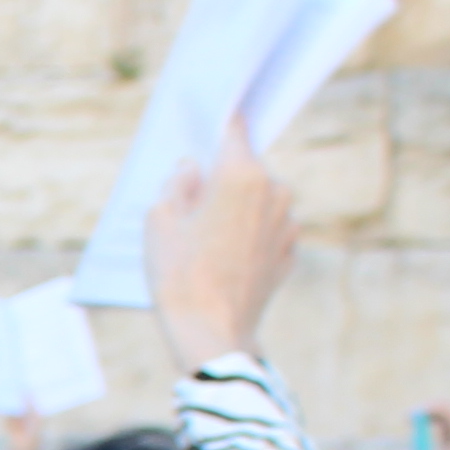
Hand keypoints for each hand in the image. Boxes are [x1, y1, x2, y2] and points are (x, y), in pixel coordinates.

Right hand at [145, 126, 297, 367]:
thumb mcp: (158, 220)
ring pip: (257, 200)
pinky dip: (248, 237)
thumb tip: (193, 170)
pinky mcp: (290, 252)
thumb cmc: (179, 275)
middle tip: (190, 203)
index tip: (214, 113)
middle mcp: (275, 190)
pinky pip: (266, 230)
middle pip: (245, 168)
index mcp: (242, 173)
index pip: (234, 129)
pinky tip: (222, 260)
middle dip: (220, 178)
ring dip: (235, 209)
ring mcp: (288, 223)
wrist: (212, 335)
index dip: (220, 121)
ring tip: (204, 241)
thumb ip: (178, 183)